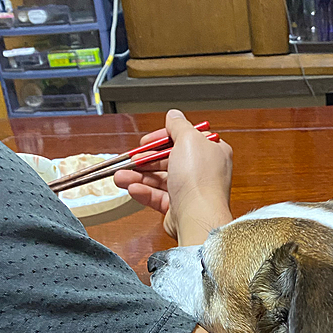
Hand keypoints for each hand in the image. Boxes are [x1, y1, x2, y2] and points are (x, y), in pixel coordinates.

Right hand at [113, 110, 232, 245]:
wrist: (197, 217)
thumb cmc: (199, 180)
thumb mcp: (188, 139)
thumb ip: (178, 125)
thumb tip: (174, 115)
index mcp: (212, 152)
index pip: (185, 139)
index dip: (164, 138)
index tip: (148, 141)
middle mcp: (203, 172)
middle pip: (170, 160)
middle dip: (147, 159)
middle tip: (134, 159)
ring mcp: (191, 191)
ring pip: (161, 180)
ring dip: (139, 176)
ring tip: (121, 175)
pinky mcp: (179, 208)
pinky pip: (158, 197)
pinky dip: (144, 192)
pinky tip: (132, 188)